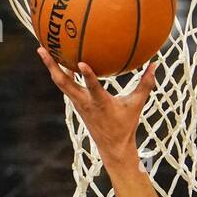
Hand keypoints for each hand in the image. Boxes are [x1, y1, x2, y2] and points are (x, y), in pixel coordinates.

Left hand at [36, 49, 156, 162]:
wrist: (112, 147)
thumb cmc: (125, 125)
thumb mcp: (137, 105)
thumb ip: (145, 84)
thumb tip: (155, 64)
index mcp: (100, 104)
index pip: (93, 89)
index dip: (87, 76)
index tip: (81, 63)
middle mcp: (84, 103)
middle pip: (63, 83)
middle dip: (52, 66)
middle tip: (42, 49)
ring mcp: (78, 103)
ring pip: (60, 83)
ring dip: (51, 67)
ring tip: (42, 49)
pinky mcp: (76, 103)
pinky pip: (65, 85)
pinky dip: (61, 73)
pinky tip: (59, 61)